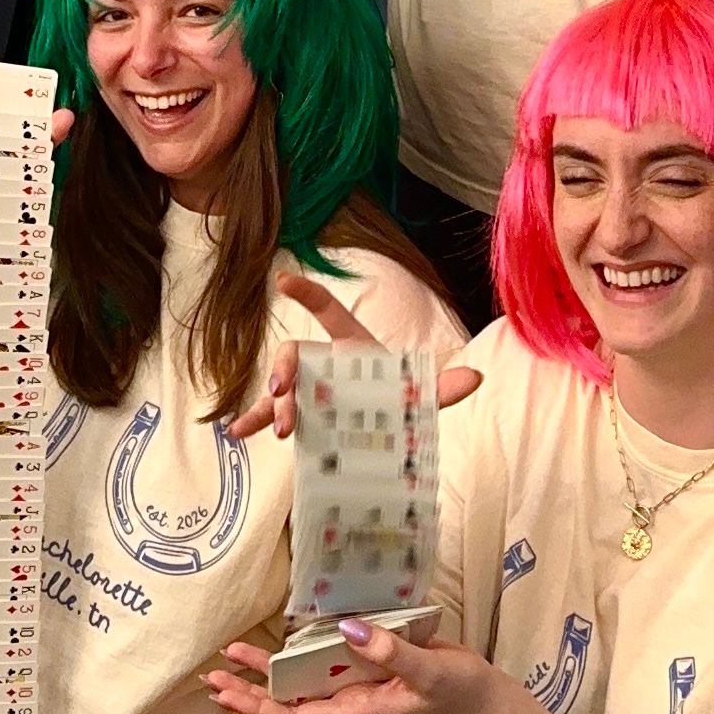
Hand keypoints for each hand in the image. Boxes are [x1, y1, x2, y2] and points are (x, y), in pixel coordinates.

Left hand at [207, 617, 495, 713]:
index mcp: (356, 711)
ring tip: (235, 651)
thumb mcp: (426, 671)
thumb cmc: (456, 690)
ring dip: (268, 669)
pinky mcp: (368, 668)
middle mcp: (349, 701)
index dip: (258, 710)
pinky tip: (288, 635)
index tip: (227, 696)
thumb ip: (389, 653)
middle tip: (211, 674)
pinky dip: (302, 651)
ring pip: (302, 680)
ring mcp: (357, 686)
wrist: (481, 695)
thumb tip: (348, 629)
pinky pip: (326, 661)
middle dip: (249, 691)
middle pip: (288, 701)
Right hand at [227, 275, 484, 440]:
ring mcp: (310, 389)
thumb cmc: (400, 398)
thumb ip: (444, 388)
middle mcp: (325, 362)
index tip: (283, 281)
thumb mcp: (422, 395)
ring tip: (266, 427)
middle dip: (283, 371)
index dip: (308, 293)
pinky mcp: (302, 415)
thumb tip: (477, 378)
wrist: (388, 425)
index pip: (329, 311)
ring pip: (281, 387)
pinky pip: (270, 414)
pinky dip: (253, 420)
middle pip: (295, 353)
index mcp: (351, 345)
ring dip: (270, 403)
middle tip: (284, 396)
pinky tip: (235, 432)